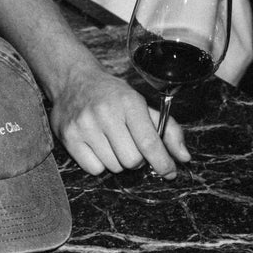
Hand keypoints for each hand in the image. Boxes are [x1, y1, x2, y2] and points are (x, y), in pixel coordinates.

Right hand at [48, 63, 190, 177]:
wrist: (74, 81)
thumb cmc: (113, 96)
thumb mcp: (142, 105)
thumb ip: (167, 130)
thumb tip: (184, 157)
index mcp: (128, 102)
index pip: (149, 142)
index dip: (162, 162)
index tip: (169, 172)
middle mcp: (105, 113)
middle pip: (132, 160)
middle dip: (137, 159)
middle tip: (131, 146)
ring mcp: (84, 126)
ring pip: (113, 167)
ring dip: (118, 161)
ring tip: (112, 143)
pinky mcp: (69, 137)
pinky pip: (94, 169)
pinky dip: (100, 164)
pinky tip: (97, 147)